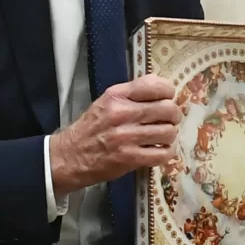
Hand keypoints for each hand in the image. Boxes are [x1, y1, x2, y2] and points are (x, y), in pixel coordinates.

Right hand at [50, 75, 179, 194]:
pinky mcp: (130, 158)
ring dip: (170, 135)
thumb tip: (163, 90)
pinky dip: (167, 152)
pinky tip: (161, 150)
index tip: (166, 99)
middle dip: (174, 115)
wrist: (70, 156)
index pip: (155, 85)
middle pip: (168, 109)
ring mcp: (127, 137)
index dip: (168, 92)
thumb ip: (132, 94)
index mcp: (117, 96)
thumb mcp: (106, 102)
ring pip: (169, 132)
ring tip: (162, 137)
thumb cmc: (91, 128)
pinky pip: (163, 153)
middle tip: (169, 120)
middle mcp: (122, 113)